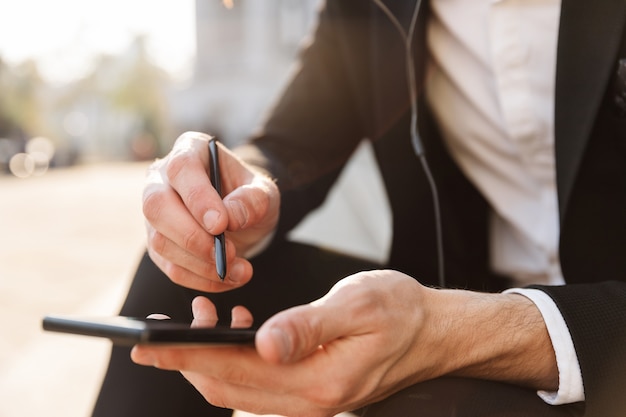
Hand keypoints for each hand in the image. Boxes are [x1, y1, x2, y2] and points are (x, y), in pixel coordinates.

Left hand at [132, 270, 557, 416]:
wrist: (433, 333)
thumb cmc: (400, 312)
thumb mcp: (357, 307)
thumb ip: (309, 325)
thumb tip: (263, 343)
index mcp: (317, 385)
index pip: (233, 376)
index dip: (186, 358)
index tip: (147, 344)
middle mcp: (308, 402)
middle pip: (227, 390)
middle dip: (185, 362)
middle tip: (152, 335)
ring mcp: (308, 400)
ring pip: (239, 388)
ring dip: (209, 358)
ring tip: (196, 319)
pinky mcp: (309, 389)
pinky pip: (259, 382)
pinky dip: (235, 358)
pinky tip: (236, 326)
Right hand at [143, 131, 279, 291]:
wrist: (242, 216)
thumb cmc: (249, 196)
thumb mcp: (264, 192)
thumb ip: (254, 199)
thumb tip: (231, 216)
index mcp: (189, 150)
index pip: (182, 169)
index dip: (198, 198)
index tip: (221, 224)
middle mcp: (161, 178)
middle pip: (156, 206)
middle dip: (193, 237)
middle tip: (228, 255)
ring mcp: (155, 214)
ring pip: (160, 241)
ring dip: (200, 264)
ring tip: (239, 271)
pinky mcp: (158, 243)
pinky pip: (170, 267)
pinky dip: (200, 279)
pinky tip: (228, 279)